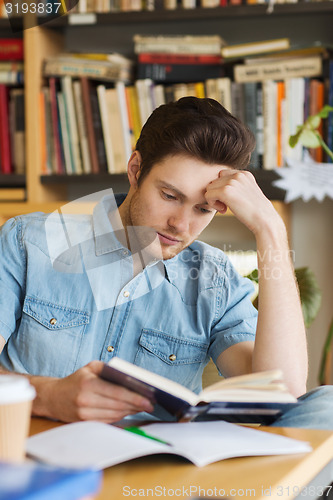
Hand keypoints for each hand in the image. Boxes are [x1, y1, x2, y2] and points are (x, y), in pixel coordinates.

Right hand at [32, 361, 153, 422]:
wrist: (53, 397)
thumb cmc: (76, 380)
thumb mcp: (90, 367)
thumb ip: (108, 368)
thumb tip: (129, 376)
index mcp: (88, 383)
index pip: (117, 392)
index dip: (135, 397)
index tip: (148, 400)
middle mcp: (86, 400)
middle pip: (118, 405)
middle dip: (136, 405)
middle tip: (150, 404)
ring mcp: (84, 414)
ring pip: (114, 415)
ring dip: (130, 412)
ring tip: (141, 407)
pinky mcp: (84, 423)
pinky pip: (108, 420)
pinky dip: (120, 416)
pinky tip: (128, 411)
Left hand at [205, 169, 281, 235]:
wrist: (264, 220)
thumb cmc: (256, 211)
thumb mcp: (247, 192)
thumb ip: (236, 187)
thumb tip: (217, 187)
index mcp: (244, 174)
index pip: (222, 175)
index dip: (222, 188)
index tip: (229, 200)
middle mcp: (238, 175)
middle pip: (214, 181)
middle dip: (217, 194)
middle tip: (226, 206)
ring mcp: (232, 182)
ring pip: (210, 188)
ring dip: (214, 199)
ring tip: (225, 208)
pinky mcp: (226, 191)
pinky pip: (208, 195)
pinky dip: (213, 204)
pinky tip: (224, 210)